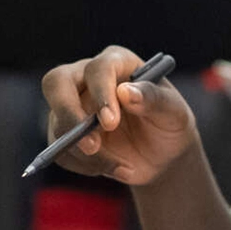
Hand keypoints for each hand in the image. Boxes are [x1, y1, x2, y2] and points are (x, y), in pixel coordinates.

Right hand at [41, 46, 198, 184]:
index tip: (110, 122)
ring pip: (59, 124)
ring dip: (86, 152)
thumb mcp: (174, 112)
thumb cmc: (168, 122)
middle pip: (56, 83)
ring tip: (120, 166)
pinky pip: (61, 151)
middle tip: (91, 146)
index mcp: (116, 63)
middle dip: (69, 115)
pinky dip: (85, 165)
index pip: (97, 69)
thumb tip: (126, 92)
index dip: (100, 93)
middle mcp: (86, 78)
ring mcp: (72, 106)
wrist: (161, 153)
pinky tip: (112, 166)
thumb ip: (154, 99)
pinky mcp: (65, 133)